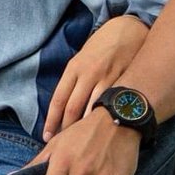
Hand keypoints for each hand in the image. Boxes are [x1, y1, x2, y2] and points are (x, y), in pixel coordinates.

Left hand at [42, 15, 147, 139]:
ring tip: (82, 144)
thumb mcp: (81, 60)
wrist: (128, 30)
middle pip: (73, 108)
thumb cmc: (101, 48)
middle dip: (66, 129)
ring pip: (92, 109)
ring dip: (86, 128)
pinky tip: (104, 130)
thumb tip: (63, 108)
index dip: (52, 120)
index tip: (47, 136)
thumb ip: (73, 81)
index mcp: (73, 68)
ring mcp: (107, 77)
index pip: (58, 100)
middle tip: (64, 145)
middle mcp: (88, 73)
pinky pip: (112, 104)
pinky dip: (106, 118)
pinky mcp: (124, 80)